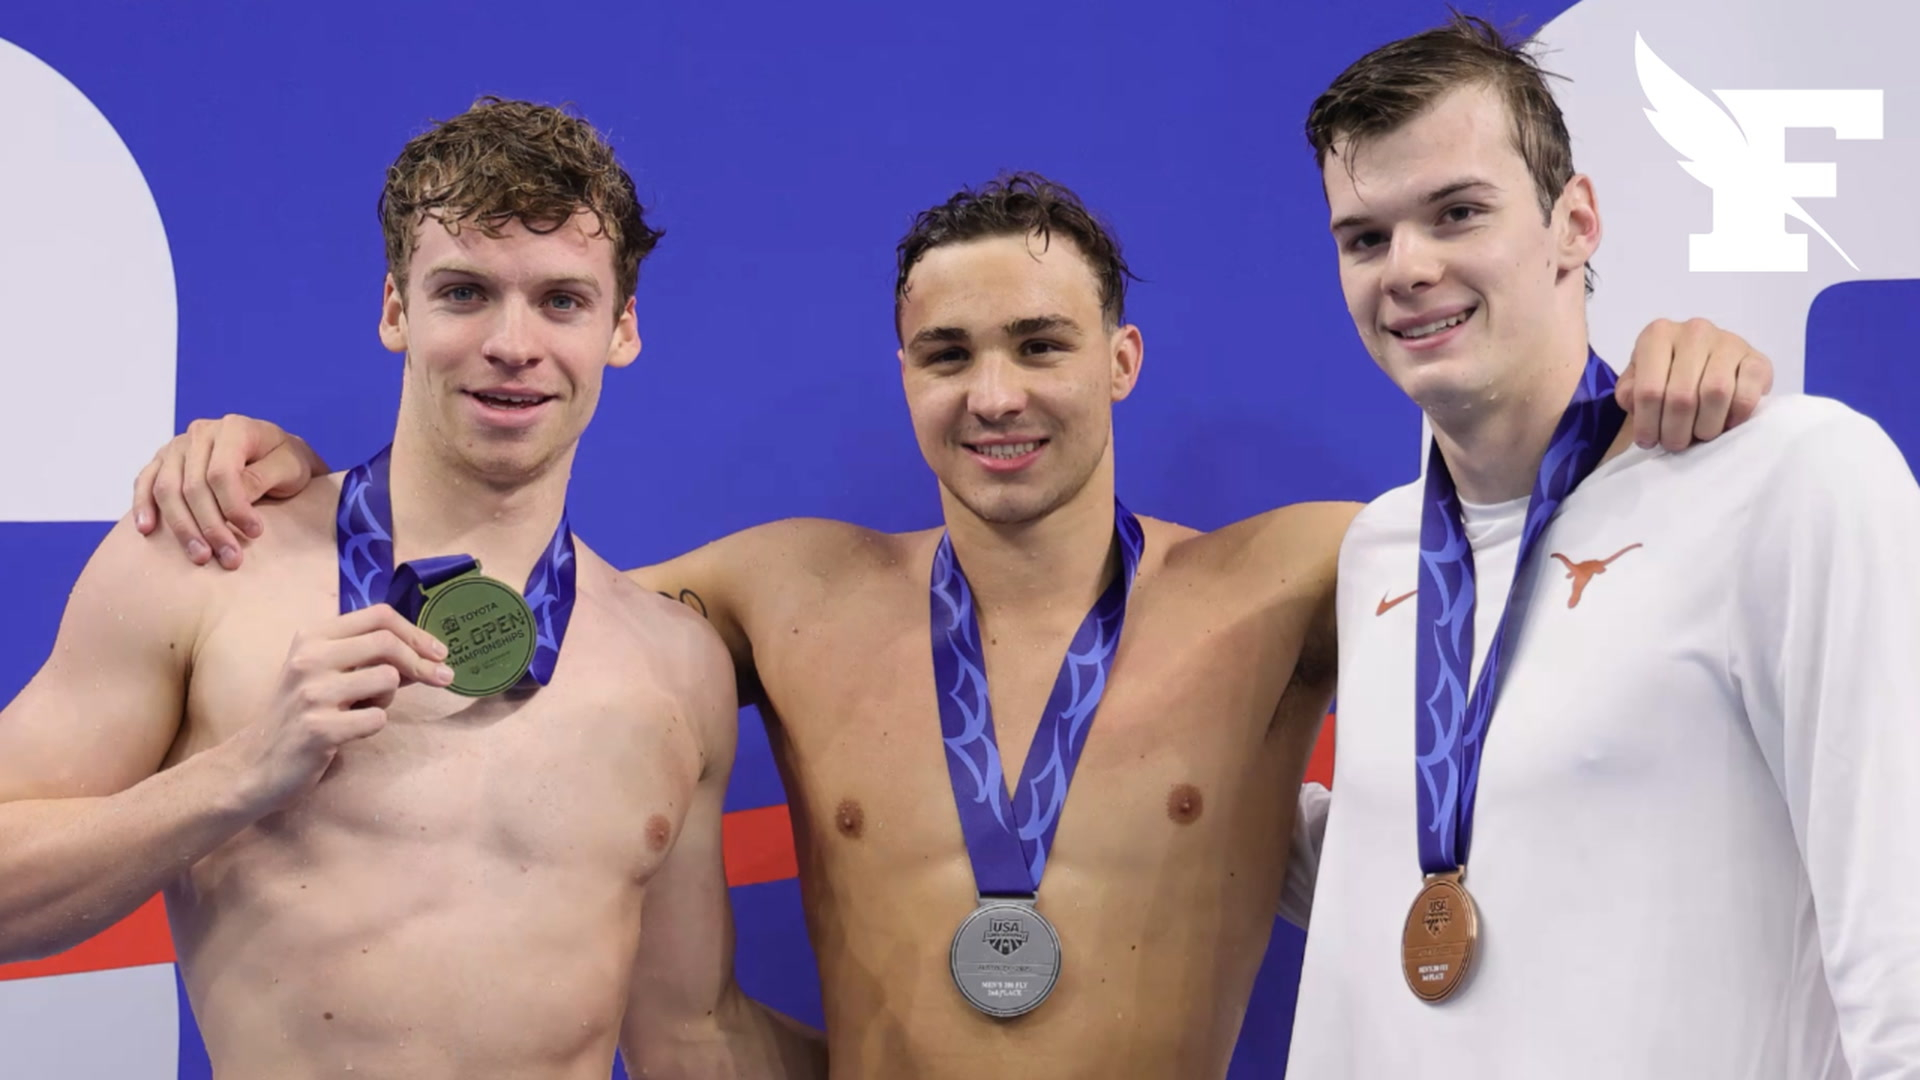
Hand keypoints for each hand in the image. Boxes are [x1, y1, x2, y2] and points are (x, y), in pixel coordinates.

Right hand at [131, 415, 326, 569]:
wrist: (276, 455)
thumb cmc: (287, 462)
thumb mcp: (289, 467)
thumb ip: (262, 477)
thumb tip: (237, 498)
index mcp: (235, 428)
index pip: (223, 473)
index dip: (235, 507)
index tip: (254, 533)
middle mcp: (201, 432)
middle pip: (193, 485)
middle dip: (211, 527)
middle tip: (229, 558)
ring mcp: (178, 445)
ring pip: (167, 489)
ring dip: (182, 527)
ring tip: (200, 557)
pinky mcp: (164, 460)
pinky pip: (145, 481)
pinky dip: (143, 505)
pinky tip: (146, 530)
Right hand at [220, 605, 453, 813]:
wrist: (254, 764)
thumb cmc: (299, 715)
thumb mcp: (326, 674)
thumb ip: (366, 658)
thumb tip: (426, 653)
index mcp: (313, 637)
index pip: (379, 615)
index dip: (416, 632)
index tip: (439, 651)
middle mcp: (310, 658)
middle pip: (387, 642)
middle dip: (422, 662)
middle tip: (442, 678)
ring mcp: (312, 693)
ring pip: (387, 679)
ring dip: (388, 698)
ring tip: (363, 710)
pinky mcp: (319, 728)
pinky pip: (377, 718)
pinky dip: (373, 725)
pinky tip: (349, 732)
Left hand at [1616, 318, 1773, 451]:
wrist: (1708, 366)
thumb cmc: (1666, 375)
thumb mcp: (1638, 380)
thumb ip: (1630, 391)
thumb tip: (1634, 402)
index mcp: (1658, 335)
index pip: (1648, 389)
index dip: (1647, 424)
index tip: (1648, 441)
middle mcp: (1694, 332)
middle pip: (1682, 396)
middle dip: (1675, 431)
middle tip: (1674, 444)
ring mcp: (1729, 342)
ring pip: (1715, 394)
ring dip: (1705, 427)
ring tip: (1698, 436)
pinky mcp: (1757, 359)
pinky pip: (1746, 396)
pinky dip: (1734, 418)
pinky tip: (1725, 424)